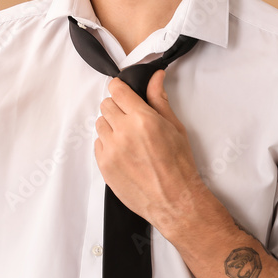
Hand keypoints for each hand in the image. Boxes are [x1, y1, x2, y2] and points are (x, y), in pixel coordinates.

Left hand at [94, 70, 207, 234]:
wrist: (174, 200)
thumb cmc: (179, 166)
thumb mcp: (174, 127)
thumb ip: (159, 99)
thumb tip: (155, 77)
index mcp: (142, 119)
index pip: (117, 90)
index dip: (120, 88)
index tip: (123, 92)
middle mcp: (123, 132)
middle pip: (106, 105)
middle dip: (118, 108)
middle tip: (131, 119)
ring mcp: (111, 150)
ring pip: (100, 124)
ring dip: (111, 126)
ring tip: (129, 138)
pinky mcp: (104, 165)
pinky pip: (98, 144)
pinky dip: (108, 144)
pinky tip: (124, 153)